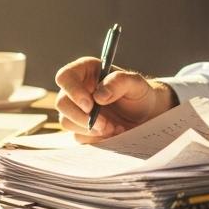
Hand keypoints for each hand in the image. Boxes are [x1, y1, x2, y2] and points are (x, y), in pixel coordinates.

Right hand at [54, 57, 175, 141]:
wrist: (145, 115)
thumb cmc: (139, 94)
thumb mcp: (135, 83)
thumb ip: (119, 82)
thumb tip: (99, 95)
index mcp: (86, 71)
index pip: (65, 77)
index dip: (73, 91)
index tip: (90, 105)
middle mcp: (77, 89)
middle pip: (62, 103)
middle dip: (83, 117)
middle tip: (105, 124)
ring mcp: (76, 110)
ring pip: (67, 121)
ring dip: (91, 129)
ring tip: (114, 128)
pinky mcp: (80, 127)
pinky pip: (78, 136)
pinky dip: (95, 138)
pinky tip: (111, 132)